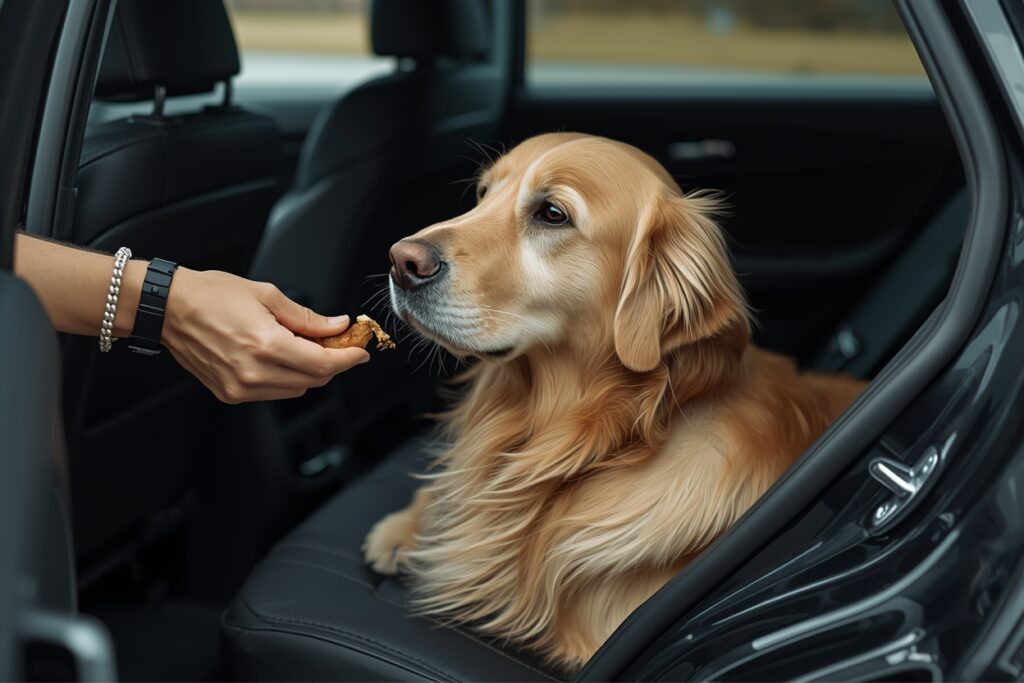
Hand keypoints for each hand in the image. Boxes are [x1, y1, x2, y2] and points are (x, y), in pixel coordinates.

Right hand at [161, 268, 369, 402]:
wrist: (167, 308)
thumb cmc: (211, 295)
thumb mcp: (267, 295)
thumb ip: (307, 318)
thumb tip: (338, 326)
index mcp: (266, 345)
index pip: (324, 364)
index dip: (348, 359)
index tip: (360, 351)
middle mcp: (254, 373)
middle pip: (314, 379)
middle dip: (331, 362)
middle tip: (334, 342)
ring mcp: (240, 387)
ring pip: (295, 389)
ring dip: (308, 371)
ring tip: (301, 345)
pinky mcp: (229, 394)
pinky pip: (272, 392)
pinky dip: (284, 377)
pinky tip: (277, 356)